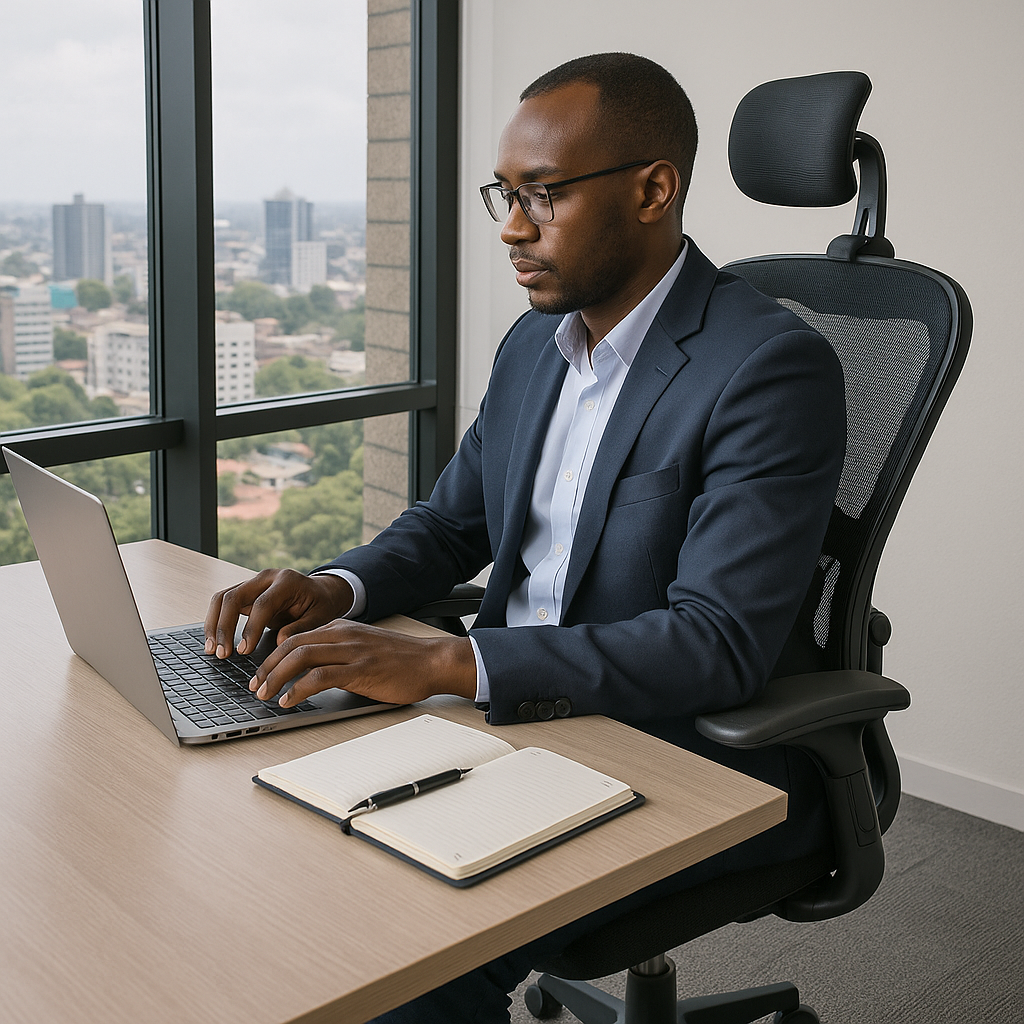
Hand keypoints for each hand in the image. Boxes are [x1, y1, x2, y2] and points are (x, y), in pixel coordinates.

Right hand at [204, 568, 354, 658]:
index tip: (244, 651)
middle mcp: (266, 577)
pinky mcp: (246, 592)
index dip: (251, 628)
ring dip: (214, 624)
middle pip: (234, 597)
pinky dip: (216, 621)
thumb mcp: (320, 618)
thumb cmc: (321, 605)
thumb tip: (279, 643)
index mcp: (287, 582)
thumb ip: (300, 629)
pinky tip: (214, 641)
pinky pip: (223, 603)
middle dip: (224, 626)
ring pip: (222, 598)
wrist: (321, 592)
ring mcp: (253, 582)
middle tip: (223, 654)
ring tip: (212, 650)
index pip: (262, 603)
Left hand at [246, 620, 476, 706]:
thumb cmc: (401, 660)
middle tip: (255, 685)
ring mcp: (351, 651)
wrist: (432, 661)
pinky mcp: (360, 669)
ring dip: (276, 676)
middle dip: (267, 666)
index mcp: (341, 628)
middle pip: (291, 644)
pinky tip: (289, 701)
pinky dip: (299, 689)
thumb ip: (339, 654)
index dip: (273, 655)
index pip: (296, 636)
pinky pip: (320, 677)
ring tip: (265, 694)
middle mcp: (343, 635)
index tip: (262, 673)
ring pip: (300, 657)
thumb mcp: (364, 649)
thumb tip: (312, 673)